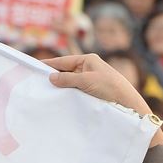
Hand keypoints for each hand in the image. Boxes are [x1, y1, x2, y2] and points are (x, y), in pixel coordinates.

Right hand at [43, 54, 162, 145]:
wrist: (128, 103)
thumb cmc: (109, 87)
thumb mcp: (86, 80)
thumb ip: (67, 79)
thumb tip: (51, 77)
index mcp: (88, 60)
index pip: (64, 61)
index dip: (49, 64)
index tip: (35, 67)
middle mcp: (89, 68)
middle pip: (66, 71)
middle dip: (54, 76)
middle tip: (37, 82)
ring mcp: (91, 80)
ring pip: (70, 82)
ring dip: (61, 87)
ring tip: (46, 92)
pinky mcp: (93, 92)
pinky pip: (76, 90)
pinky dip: (68, 93)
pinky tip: (60, 99)